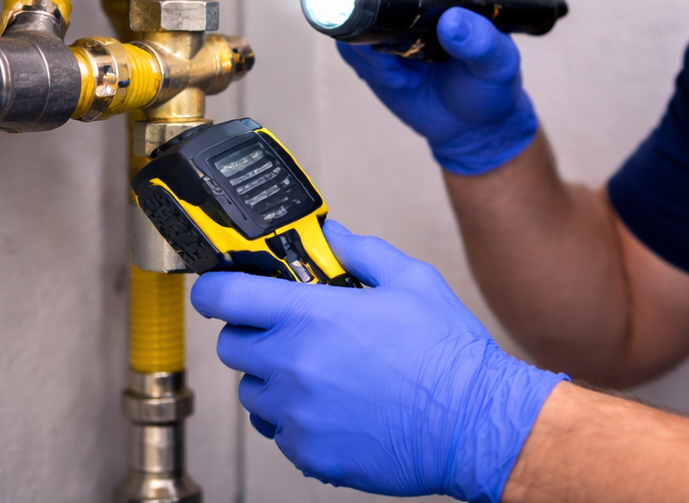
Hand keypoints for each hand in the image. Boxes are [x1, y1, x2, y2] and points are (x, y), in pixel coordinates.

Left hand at [191, 221, 566, 501]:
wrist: (472, 424)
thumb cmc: (447, 355)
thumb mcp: (410, 281)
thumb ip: (360, 252)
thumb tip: (330, 236)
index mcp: (313, 317)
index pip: (227, 297)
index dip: (216, 288)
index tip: (219, 289)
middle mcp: (294, 367)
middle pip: (231, 347)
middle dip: (250, 333)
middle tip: (286, 330)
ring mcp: (298, 415)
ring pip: (253, 393)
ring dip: (272, 379)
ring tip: (318, 372)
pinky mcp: (309, 453)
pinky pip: (280, 432)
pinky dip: (296, 419)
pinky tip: (335, 406)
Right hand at [324, 0, 538, 173]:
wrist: (469, 126)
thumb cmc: (490, 87)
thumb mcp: (498, 65)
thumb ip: (482, 44)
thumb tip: (454, 22)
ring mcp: (391, 21)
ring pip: (355, 6)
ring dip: (361, 30)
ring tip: (394, 66)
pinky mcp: (372, 47)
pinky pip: (352, 44)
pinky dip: (366, 61)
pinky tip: (396, 77)